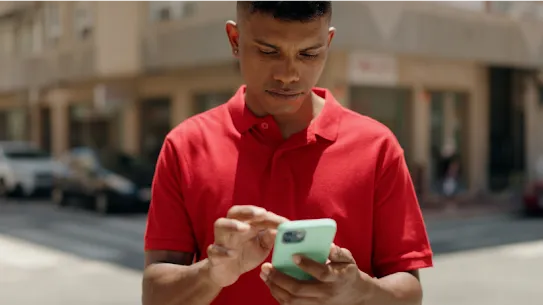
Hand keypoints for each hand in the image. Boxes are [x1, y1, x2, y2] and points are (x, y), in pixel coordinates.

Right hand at [207, 205, 287, 287]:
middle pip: (234, 212)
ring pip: (220, 224)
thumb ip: (270, 237)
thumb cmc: (246, 254)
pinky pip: (213, 250)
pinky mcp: (213, 254)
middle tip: (261, 214)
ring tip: (245, 228)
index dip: (268, 216)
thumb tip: (282, 230)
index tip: (283, 222)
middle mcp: (232, 228)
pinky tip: (232, 254)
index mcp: (245, 224)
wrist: (227, 272)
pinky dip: (222, 251)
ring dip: (232, 224)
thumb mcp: (262, 247)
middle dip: (247, 210)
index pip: (255, 214)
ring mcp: (221, 240)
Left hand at [260, 244, 374, 304]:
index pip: (322, 273)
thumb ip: (338, 253)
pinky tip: (271, 284)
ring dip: (275, 288)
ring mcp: (318, 304)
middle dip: (280, 278)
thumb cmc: (346, 272)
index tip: (293, 255)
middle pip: (300, 289)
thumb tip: (328, 246)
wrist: (354, 295)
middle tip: (267, 267)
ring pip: (292, 301)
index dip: (307, 265)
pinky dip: (279, 295)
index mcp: (337, 278)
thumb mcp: (348, 259)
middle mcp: (326, 293)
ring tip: (265, 275)